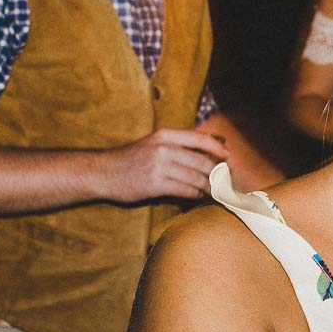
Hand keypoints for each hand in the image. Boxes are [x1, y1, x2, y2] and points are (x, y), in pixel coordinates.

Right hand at [99, 126, 230, 203]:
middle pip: (201, 161)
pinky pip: (185, 190)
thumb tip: (207, 150)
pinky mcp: (155, 185)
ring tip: (214, 191)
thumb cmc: (131, 159)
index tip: (228, 157)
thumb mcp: (152, 143)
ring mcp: (159, 166)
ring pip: (196, 177)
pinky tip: (197, 196)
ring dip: (208, 186)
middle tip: (225, 180)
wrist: (103, 172)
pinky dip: (195, 194)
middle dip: (217, 172)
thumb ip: (176, 145)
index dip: (217, 148)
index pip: (199, 138)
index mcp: (164, 135)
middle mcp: (163, 148)